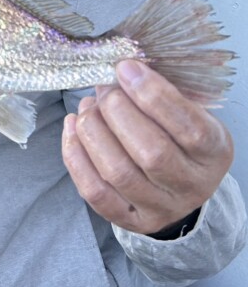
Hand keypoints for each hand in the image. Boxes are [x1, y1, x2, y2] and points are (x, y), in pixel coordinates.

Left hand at [61, 60, 233, 234]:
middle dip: (117, 111)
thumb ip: (160, 91)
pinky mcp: (128, 219)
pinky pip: (94, 192)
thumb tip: (122, 67)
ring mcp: (159, 207)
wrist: (179, 185)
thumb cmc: (178, 135)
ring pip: (118, 173)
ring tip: (87, 107)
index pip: (189, 128)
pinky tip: (72, 128)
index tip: (125, 68)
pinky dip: (75, 156)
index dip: (153, 94)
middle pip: (150, 153)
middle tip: (104, 88)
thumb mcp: (187, 110)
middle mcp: (191, 185)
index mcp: (214, 152)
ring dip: (93, 131)